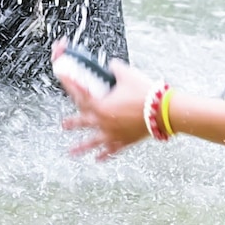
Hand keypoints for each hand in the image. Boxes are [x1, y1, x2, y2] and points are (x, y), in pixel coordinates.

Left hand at [53, 39, 155, 160]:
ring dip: (81, 147)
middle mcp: (102, 121)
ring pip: (93, 142)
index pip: (79, 93)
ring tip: (71, 153)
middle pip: (82, 122)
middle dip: (72, 123)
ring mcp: (113, 133)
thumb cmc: (144, 92)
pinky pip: (112, 150)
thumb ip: (115, 69)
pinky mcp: (124, 141)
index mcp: (99, 105)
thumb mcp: (126, 74)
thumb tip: (111, 65)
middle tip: (64, 125)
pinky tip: (98, 159)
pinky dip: (105, 155)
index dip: (69, 84)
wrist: (162, 111)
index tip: (62, 79)